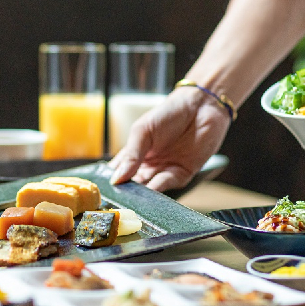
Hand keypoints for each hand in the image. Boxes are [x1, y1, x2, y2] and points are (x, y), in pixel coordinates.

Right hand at [108, 88, 230, 191]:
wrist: (200, 106)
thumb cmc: (168, 113)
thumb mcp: (143, 131)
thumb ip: (131, 155)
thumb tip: (116, 178)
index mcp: (135, 154)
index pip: (119, 172)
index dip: (112, 181)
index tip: (104, 190)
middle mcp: (149, 165)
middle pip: (133, 184)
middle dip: (126, 192)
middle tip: (117, 199)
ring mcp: (165, 170)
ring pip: (149, 188)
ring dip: (141, 194)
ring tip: (131, 199)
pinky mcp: (182, 174)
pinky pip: (167, 184)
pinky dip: (157, 190)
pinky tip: (149, 191)